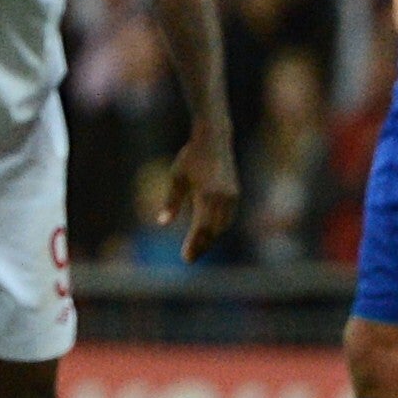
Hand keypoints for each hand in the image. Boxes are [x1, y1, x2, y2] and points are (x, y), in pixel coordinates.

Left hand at [161, 124, 240, 261]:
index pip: (202, 228)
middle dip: (202, 246)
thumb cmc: (191, 157)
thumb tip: (162, 224)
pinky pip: (227, 218)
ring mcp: (232, 196)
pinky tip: (208, 234)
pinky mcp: (235, 194)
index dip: (194, 245)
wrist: (214, 139)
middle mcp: (223, 198)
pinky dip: (218, 228)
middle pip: (213, 231)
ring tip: (197, 249)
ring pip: (222, 226)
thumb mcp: (177, 177)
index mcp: (207, 195)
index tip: (185, 258)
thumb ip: (171, 202)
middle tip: (189, 258)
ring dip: (210, 239)